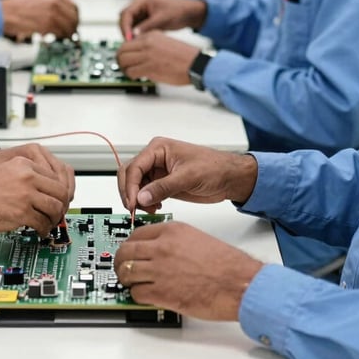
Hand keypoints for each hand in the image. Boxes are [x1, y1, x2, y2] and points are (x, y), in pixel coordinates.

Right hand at [0, 0, 78, 40]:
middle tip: (69, 35)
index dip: (74, 19)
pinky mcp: (47, 24)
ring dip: (65, 35)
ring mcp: (52, 13)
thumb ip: (53, 7)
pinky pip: (60, 34)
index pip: (74, 8)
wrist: (3, 13)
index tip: (73, 25)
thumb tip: (64, 19)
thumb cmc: (16, 9)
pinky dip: (57, 39)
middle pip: (74, 18)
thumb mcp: (38, 0)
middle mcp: (54, 1)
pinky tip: (51, 39)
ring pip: (68, 28)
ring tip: (58, 39)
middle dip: (72, 28)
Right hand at [0, 143, 75, 237]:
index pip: (56, 176)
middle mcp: (28, 176)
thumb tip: (43, 192)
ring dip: (54, 219)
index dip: (60, 192)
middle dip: (61, 206)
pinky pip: (43, 222)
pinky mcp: (21, 212)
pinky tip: (39, 231)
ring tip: (48, 224)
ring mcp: (25, 194)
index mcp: (24, 164)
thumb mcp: (5, 172)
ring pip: (55, 207)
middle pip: (60, 191)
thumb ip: (25, 178)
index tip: (58, 201)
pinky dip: (44, 229)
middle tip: (57, 214)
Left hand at [114, 222, 262, 320]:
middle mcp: (162, 247)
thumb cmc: (226, 264)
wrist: (239, 283)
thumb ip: (173, 240)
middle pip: (125, 252)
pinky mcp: (162, 292)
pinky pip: (136, 293)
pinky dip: (136, 296)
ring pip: (126, 272)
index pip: (136, 234)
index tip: (127, 251)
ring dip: (126, 280)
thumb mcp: (196, 238)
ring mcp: (159, 269)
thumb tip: (157, 249)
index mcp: (171, 231)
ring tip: (130, 284)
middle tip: (121, 268)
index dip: (128, 244)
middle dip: (119, 262)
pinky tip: (144, 296)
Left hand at [117, 31, 197, 84]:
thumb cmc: (185, 57)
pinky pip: (131, 71)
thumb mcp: (165, 42)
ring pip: (123, 60)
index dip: (126, 51)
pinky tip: (136, 76)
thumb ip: (151, 46)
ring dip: (124, 68)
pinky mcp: (149, 67)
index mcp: (152, 35)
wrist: (196, 64)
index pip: (129, 41)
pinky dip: (131, 75)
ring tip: (129, 72)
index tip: (127, 57)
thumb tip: (139, 54)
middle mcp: (147, 43)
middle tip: (123, 65)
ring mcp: (148, 55)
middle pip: (122, 49)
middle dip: (120, 59)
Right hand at [117, 136, 257, 212]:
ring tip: (150, 209)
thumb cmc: (214, 168)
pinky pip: (145, 193)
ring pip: (135, 185)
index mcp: (158, 148)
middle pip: (129, 174)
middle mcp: (154, 158)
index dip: (130, 186)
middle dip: (130, 192)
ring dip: (137, 199)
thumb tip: (141, 197)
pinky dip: (145, 202)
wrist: (229, 178)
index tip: (133, 203)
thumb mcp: (188, 177)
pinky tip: (155, 208)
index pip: (134, 167)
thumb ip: (163, 187)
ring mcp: (157, 171)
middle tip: (134, 209)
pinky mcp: (162, 183)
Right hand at [119, 0, 206, 38]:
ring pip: (129, 24)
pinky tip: (139, 42)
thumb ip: (147, 26)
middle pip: (125, 18)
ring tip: (134, 44)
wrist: (189, 13)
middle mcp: (140, 5)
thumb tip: (133, 35)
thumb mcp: (162, 19)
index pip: (127, 13)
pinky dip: (136, 35)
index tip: (128, 37)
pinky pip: (136, 28)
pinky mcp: (145, 20)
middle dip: (125, 30)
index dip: (125, 26)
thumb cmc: (178, 11)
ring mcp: (142, 12)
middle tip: (129, 43)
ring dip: (130, 33)